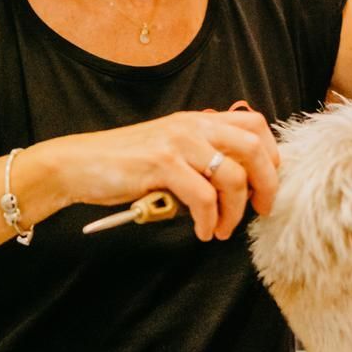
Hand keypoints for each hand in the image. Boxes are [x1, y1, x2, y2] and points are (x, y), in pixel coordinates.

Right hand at [53, 107, 279, 242]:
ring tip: (222, 230)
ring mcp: (177, 143)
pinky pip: (203, 198)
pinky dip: (209, 221)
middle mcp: (192, 125)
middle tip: (261, 210)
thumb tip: (239, 183)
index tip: (266, 185)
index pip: (254, 125)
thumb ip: (200, 155)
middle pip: (254, 148)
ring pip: (233, 177)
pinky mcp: (162, 164)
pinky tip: (203, 232)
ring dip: (235, 212)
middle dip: (266, 184)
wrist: (79, 164)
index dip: (272, 155)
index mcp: (197, 120)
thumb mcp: (169, 150)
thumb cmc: (123, 165)